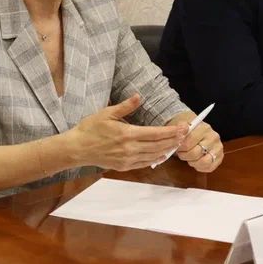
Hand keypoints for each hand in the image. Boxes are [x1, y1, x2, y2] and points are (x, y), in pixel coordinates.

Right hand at [68, 94, 186, 170]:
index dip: (171, 131)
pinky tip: (162, 155)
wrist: (77, 148)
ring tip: (177, 144)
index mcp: (127, 134)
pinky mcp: (124, 166)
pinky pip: (144, 163)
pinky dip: (155, 159)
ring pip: (153, 155)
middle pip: (158, 145)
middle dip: (173, 140)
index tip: (183, 128)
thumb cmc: (90, 129)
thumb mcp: (107, 113)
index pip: (155, 133)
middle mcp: (130, 149)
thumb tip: (139, 96)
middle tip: (185, 135)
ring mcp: (127, 159)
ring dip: (167, 150)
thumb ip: (126, 106)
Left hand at [174, 117, 223, 172]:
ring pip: (204, 162)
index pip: (188, 143)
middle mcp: (213, 137)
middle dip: (184, 156)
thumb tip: (180, 133)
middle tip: (181, 153)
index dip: (180, 148)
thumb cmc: (187, 130)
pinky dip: (200, 167)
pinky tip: (195, 161)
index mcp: (204, 128)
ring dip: (193, 162)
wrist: (196, 131)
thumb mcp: (181, 126)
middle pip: (195, 153)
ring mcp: (218, 148)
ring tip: (189, 158)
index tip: (177, 146)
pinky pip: (209, 167)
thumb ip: (179, 129)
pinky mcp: (219, 157)